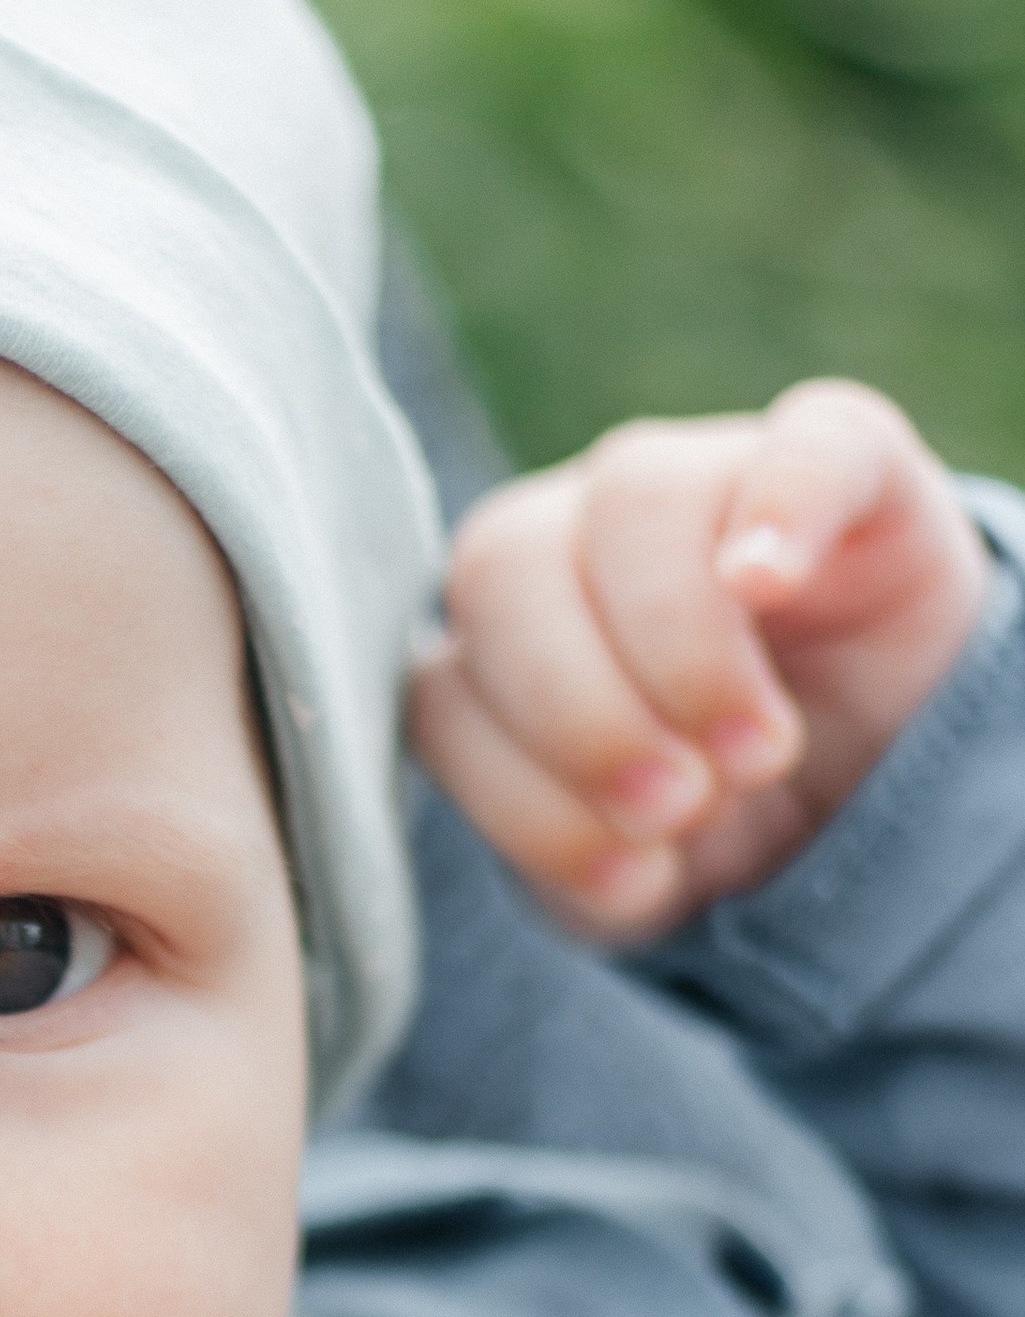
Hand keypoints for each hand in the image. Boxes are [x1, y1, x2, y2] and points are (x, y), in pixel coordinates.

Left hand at [405, 380, 989, 940]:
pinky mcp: (842, 456)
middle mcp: (573, 538)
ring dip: (680, 642)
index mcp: (497, 645)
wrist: (875, 781)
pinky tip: (771, 585)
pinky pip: (806, 439)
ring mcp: (700, 479)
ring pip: (633, 493)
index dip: (522, 794)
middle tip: (680, 807)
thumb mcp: (631, 876)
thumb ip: (577, 863)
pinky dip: (783, 506)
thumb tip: (622, 862)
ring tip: (757, 757)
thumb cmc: (719, 827)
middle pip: (502, 564)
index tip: (631, 872)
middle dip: (582, 714)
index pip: (442, 692)